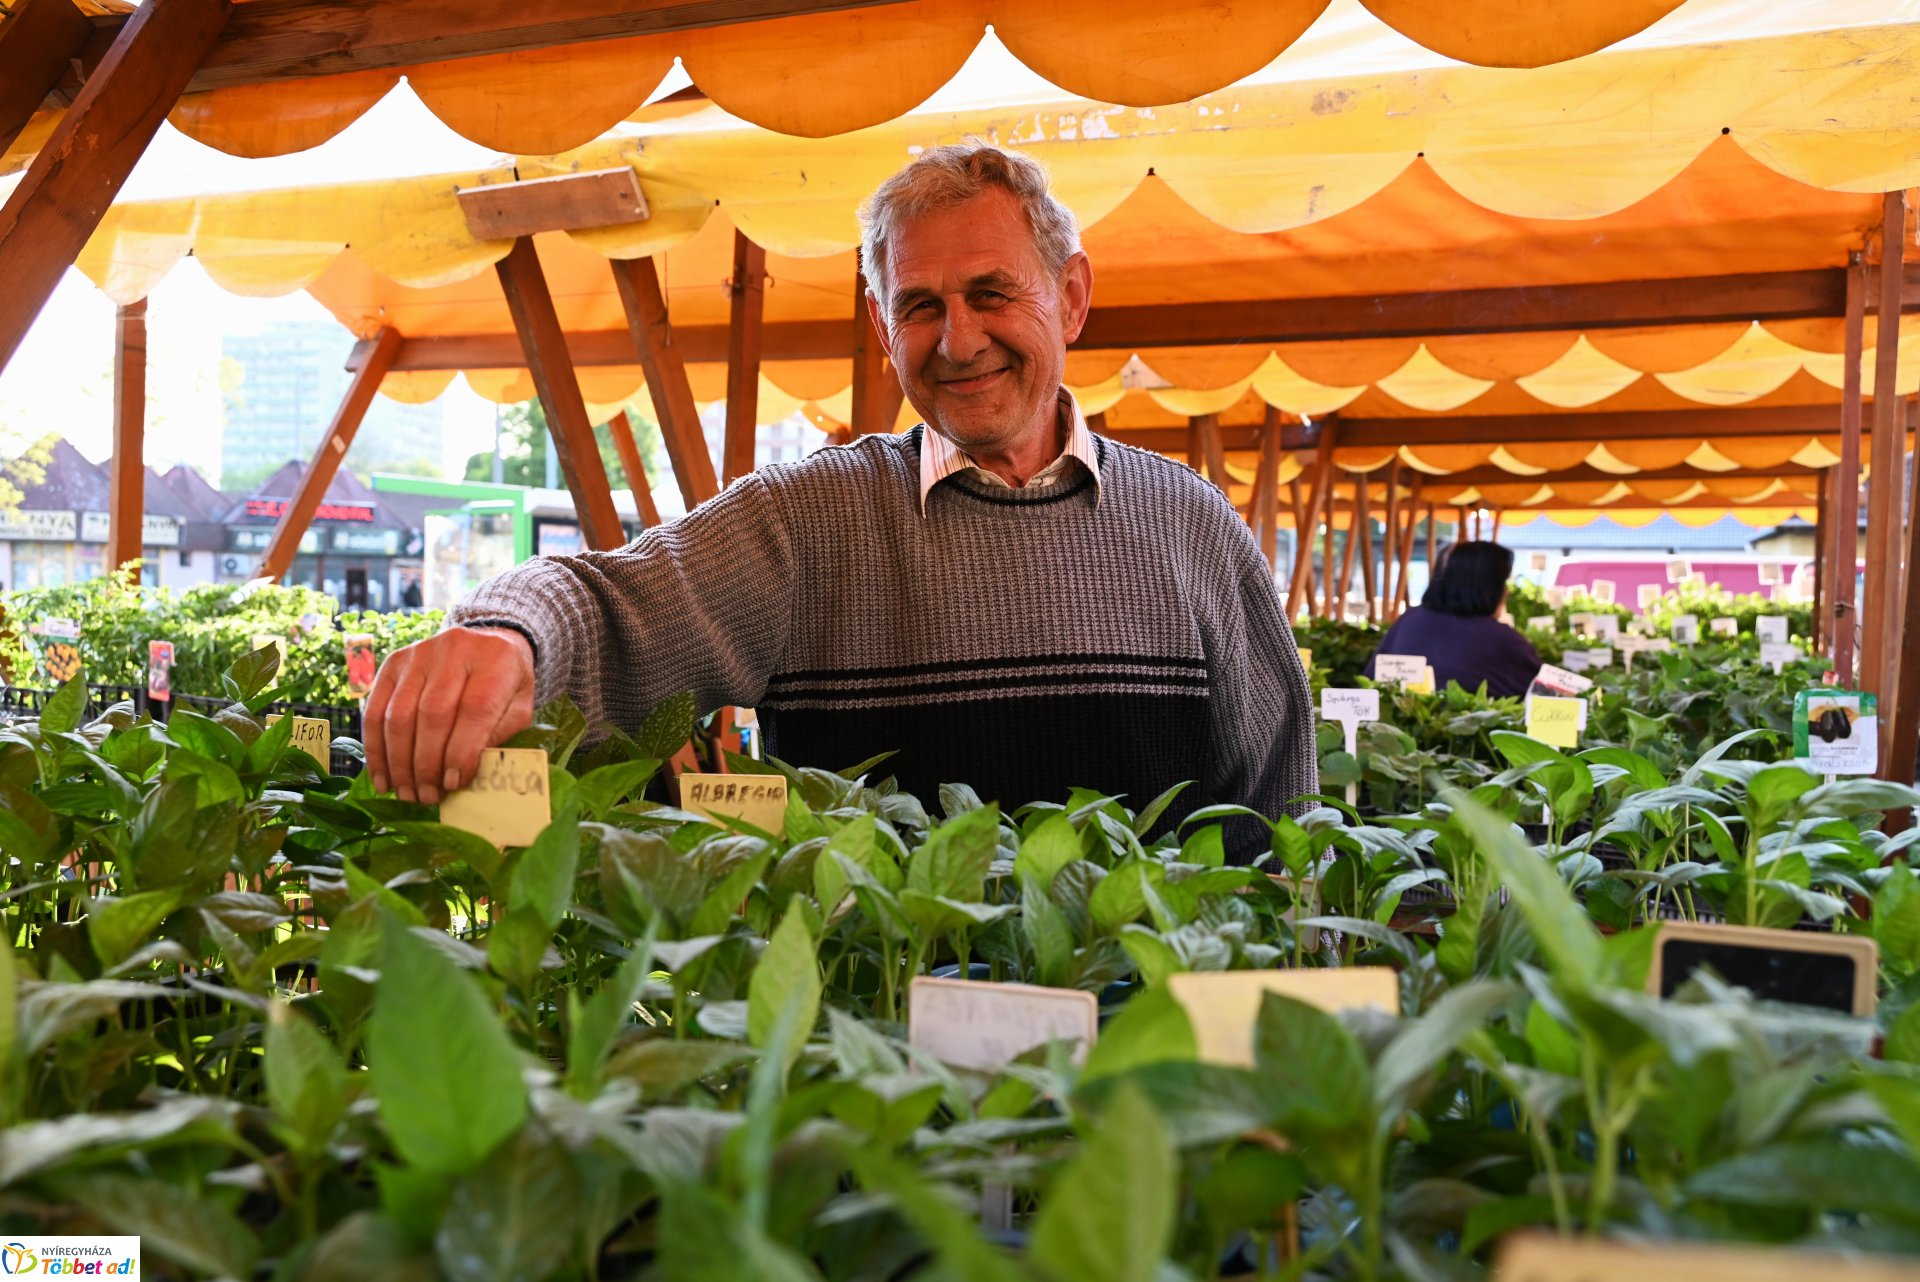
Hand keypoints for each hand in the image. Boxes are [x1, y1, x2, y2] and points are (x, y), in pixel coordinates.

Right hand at [364, 627, 535, 804]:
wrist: (488, 642)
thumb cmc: (505, 684)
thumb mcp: (518, 707)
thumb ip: (499, 736)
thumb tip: (462, 775)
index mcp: (495, 660)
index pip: (475, 708)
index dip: (461, 751)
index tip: (454, 784)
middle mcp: (455, 649)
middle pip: (432, 713)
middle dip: (426, 763)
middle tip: (428, 797)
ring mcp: (419, 653)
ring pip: (399, 714)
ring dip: (399, 762)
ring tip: (407, 793)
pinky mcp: (393, 663)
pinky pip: (376, 709)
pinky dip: (376, 748)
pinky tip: (384, 777)